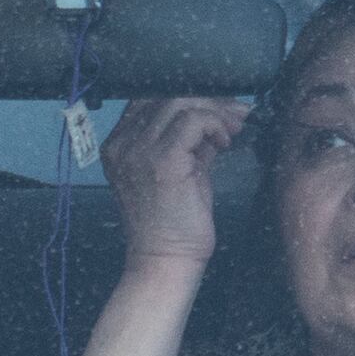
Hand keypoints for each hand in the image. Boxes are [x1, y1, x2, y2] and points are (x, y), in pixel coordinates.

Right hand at [97, 93, 247, 267]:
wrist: (165, 259)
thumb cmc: (173, 221)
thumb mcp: (178, 170)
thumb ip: (189, 140)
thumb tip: (220, 113)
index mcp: (118, 144)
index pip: (150, 98)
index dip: (189, 97)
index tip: (219, 108)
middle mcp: (122, 143)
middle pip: (167, 96)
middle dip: (209, 100)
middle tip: (236, 116)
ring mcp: (139, 150)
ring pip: (181, 102)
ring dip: (215, 112)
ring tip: (233, 130)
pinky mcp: (163, 160)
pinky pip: (193, 120)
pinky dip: (215, 125)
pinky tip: (224, 143)